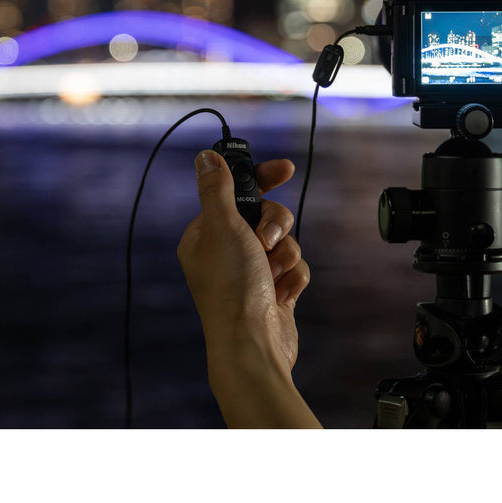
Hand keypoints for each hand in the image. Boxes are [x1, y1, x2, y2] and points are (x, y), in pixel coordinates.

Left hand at [176, 150, 309, 375]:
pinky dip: (293, 277)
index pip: (235, 192)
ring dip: (285, 255)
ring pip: (285, 241)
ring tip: (271, 275)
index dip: (262, 179)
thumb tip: (205, 157)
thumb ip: (217, 189)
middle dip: (275, 226)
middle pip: (267, 214)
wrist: (253, 345)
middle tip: (266, 240)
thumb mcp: (221, 227)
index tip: (285, 169)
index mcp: (206, 236)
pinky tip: (281, 295)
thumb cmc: (232, 288)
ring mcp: (251, 273)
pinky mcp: (274, 291)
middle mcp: (226, 252)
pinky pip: (295, 267)